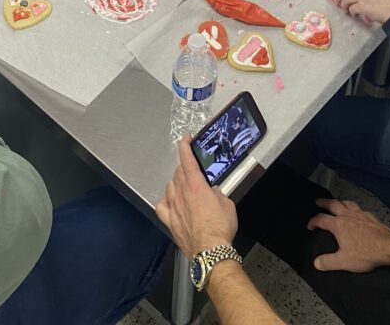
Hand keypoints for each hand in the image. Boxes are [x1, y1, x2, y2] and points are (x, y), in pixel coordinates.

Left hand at [156, 136, 237, 257]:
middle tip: (194, 172)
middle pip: (178, 172)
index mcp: (196, 185)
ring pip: (170, 187)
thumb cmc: (220, 227)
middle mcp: (182, 193)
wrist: (210, 251)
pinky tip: (170, 202)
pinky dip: (165, 201)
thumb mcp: (227, 203)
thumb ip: (218, 194)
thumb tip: (213, 193)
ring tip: (185, 188)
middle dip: (185, 169)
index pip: (186, 159)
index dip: (184, 145)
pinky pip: (162, 206)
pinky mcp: (170, 221)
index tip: (185, 139)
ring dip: (177, 184)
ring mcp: (174, 207)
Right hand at [306, 198, 389, 272]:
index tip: (310, 225)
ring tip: (338, 203)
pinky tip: (358, 212)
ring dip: (340, 202)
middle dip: (324, 202)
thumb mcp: (343, 261)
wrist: (387, 247)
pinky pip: (360, 209)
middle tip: (319, 201)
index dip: (313, 221)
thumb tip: (316, 263)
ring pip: (347, 203)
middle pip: (333, 204)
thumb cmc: (365, 253)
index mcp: (339, 225)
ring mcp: (360, 214)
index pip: (321, 219)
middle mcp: (348, 216)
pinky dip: (355, 208)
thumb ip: (328, 262)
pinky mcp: (371, 216)